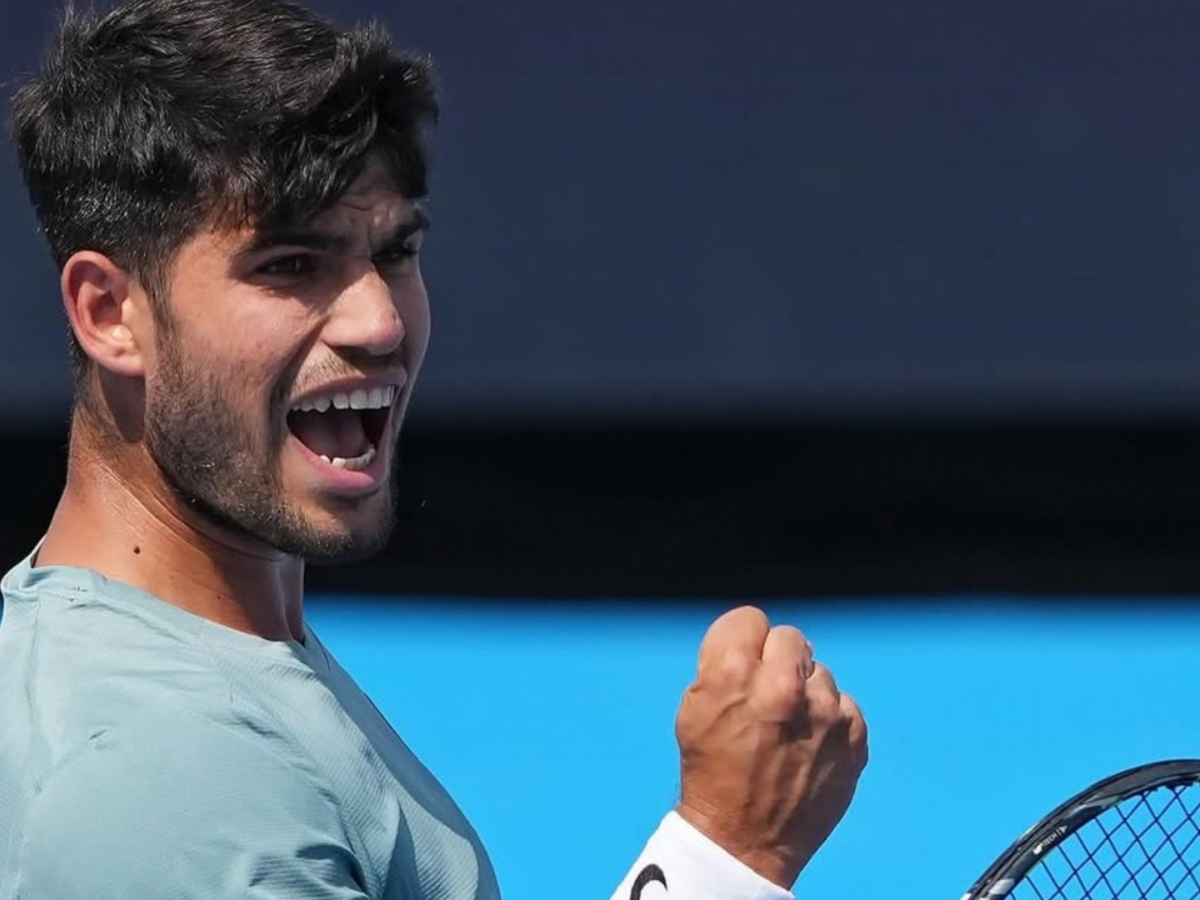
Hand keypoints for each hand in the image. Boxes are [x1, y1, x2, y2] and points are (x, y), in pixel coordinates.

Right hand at [674, 606, 867, 888]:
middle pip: (789, 637)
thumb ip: (721, 662)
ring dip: (805, 692)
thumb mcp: (693, 708)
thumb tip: (752, 638)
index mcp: (734, 673)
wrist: (744, 839)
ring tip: (788, 729)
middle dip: (776, 660)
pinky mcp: (855, 736)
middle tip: (766, 694)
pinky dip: (830, 720)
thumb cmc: (712, 772)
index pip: (750, 618)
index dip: (743, 641)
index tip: (742, 661)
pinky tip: (810, 744)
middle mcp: (783, 686)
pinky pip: (845, 704)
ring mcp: (825, 712)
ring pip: (820, 672)